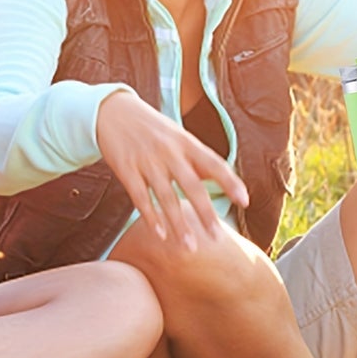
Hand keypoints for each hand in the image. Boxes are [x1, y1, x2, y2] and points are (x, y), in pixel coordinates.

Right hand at [95, 89, 247, 250]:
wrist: (111, 110)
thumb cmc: (150, 127)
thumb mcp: (177, 135)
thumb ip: (196, 158)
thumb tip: (223, 181)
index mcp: (186, 142)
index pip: (214, 163)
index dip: (230, 182)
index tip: (245, 201)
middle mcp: (169, 152)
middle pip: (191, 186)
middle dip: (205, 213)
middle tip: (217, 237)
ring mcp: (147, 161)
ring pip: (166, 197)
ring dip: (179, 225)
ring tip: (189, 247)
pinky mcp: (126, 169)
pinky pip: (140, 197)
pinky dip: (151, 217)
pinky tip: (159, 235)